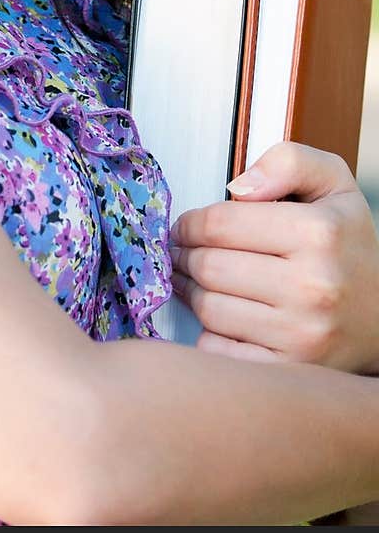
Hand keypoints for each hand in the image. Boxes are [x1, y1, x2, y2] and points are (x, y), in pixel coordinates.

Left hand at [168, 140, 378, 374]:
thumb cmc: (348, 247)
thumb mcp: (334, 184)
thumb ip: (288, 162)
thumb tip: (240, 187)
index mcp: (319, 234)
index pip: (219, 224)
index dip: (190, 223)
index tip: (185, 226)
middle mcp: (313, 287)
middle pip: (209, 266)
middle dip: (186, 255)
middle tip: (183, 252)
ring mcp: (302, 335)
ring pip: (208, 308)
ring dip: (191, 291)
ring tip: (197, 279)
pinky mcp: (288, 370)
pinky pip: (218, 350)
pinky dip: (208, 332)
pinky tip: (219, 315)